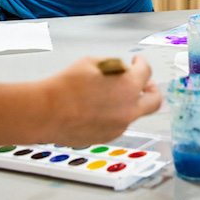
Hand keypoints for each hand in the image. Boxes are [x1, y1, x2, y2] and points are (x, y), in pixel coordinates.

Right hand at [44, 55, 161, 146]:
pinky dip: (114, 115)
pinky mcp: (106, 137)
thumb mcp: (92, 62)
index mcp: (128, 87)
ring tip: (108, 95)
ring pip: (133, 113)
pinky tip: (97, 109)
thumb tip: (121, 70)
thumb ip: (114, 66)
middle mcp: (129, 110)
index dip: (142, 64)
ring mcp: (119, 126)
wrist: (45, 112)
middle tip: (145, 84)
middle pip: (154, 100)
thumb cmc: (64, 87)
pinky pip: (117, 124)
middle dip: (151, 89)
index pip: (146, 72)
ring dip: (128, 103)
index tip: (137, 62)